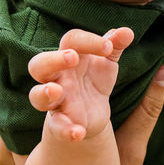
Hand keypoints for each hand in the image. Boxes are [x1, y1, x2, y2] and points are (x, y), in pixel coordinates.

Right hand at [27, 27, 133, 142]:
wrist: (92, 114)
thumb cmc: (95, 80)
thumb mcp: (107, 62)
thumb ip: (115, 46)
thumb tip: (127, 31)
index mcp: (69, 57)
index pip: (70, 40)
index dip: (88, 40)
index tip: (108, 47)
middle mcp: (57, 77)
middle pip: (39, 64)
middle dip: (53, 60)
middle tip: (73, 58)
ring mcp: (56, 101)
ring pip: (36, 95)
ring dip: (44, 93)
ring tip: (56, 91)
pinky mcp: (60, 122)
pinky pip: (56, 126)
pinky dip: (65, 129)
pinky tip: (79, 132)